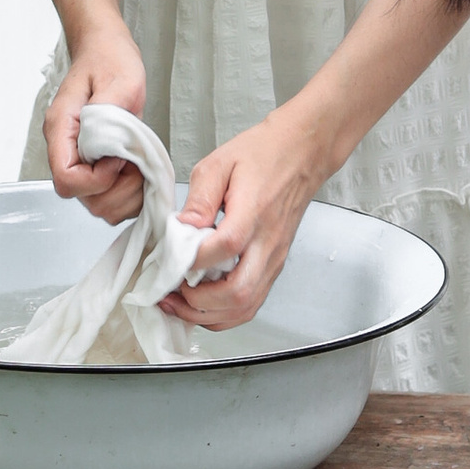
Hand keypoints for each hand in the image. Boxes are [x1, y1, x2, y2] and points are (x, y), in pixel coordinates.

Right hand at [42, 21, 149, 221]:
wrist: (105, 50)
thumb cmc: (109, 60)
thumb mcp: (119, 80)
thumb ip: (109, 115)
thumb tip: (104, 148)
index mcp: (61, 129)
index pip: (66, 178)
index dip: (97, 179)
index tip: (118, 158)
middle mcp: (65, 149)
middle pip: (81, 198)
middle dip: (115, 190)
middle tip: (134, 164)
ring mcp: (80, 159)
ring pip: (96, 204)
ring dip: (124, 194)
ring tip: (138, 166)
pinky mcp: (96, 165)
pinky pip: (108, 197)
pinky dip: (128, 193)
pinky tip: (138, 169)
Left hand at [159, 107, 326, 330]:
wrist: (300, 154)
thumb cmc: (262, 155)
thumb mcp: (219, 163)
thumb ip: (198, 199)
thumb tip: (180, 230)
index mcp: (253, 213)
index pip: (224, 248)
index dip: (192, 260)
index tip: (168, 260)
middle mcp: (268, 243)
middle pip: (238, 293)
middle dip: (197, 303)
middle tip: (170, 293)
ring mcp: (274, 259)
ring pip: (245, 307)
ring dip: (209, 314)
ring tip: (180, 304)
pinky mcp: (274, 266)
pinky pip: (252, 303)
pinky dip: (225, 313)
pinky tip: (203, 304)